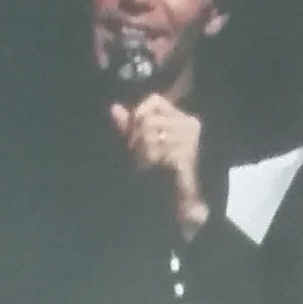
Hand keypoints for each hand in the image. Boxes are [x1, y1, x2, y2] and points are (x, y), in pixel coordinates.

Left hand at [108, 92, 208, 236]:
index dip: (138, 114)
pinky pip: (154, 150)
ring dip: (140, 152)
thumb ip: (130, 127)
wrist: (187, 202)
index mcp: (185, 120)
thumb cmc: (166, 176)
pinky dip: (146, 161)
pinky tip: (150, 169)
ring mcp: (188, 141)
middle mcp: (189, 126)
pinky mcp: (183, 157)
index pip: (154, 101)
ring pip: (148, 133)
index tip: (134, 135)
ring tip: (146, 165)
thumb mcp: (146, 147)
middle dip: (135, 137)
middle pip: (147, 119)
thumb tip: (113, 108)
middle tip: (140, 157)